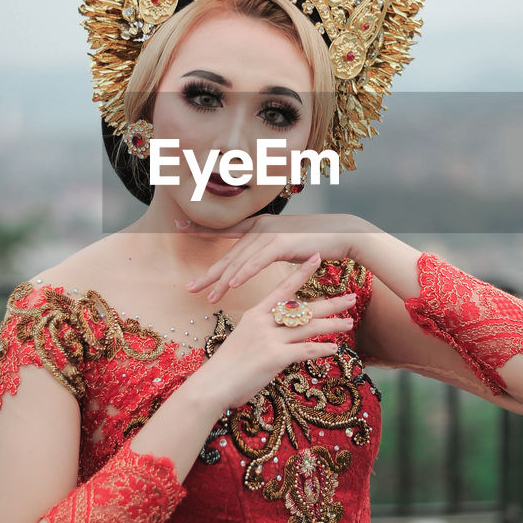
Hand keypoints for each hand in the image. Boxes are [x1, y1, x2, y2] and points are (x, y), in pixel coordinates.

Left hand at [182, 212, 373, 303]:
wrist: (344, 233)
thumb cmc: (316, 242)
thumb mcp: (286, 246)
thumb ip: (266, 252)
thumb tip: (253, 262)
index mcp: (259, 226)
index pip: (225, 230)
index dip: (201, 227)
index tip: (178, 225)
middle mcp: (261, 226)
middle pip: (229, 254)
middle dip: (209, 273)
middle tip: (188, 287)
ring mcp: (271, 233)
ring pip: (241, 261)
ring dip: (224, 281)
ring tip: (209, 297)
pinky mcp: (284, 242)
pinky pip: (259, 260)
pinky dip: (245, 272)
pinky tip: (233, 284)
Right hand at [186, 253, 355, 412]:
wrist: (212, 385)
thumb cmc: (226, 367)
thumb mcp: (243, 340)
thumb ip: (262, 334)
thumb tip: (278, 336)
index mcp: (255, 314)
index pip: (282, 288)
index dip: (301, 273)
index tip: (316, 258)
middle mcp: (264, 322)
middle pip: (303, 308)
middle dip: (330, 303)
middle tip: (351, 297)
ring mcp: (270, 339)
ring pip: (308, 327)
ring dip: (332, 325)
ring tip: (349, 322)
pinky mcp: (275, 357)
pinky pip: (305, 350)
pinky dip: (321, 349)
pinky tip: (334, 349)